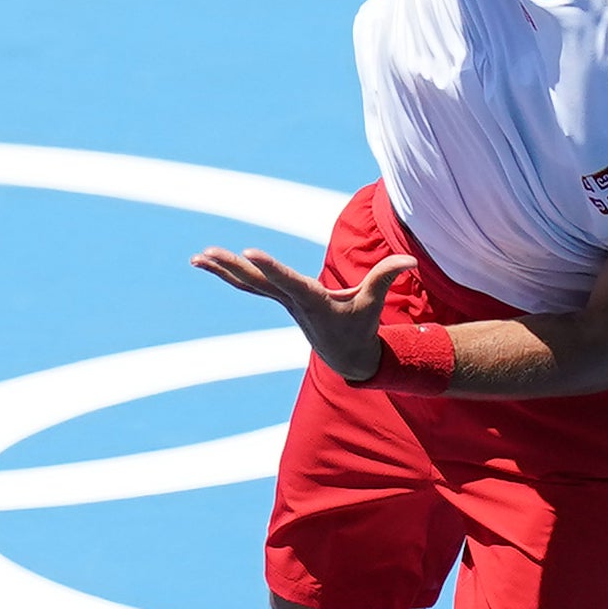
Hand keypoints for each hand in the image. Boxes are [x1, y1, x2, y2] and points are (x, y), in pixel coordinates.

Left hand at [194, 241, 412, 384]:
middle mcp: (291, 301)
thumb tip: (411, 260)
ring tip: (196, 257)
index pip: (288, 281)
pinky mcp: (279, 298)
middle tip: (208, 253)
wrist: (346, 356)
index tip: (249, 252)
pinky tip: (206, 260)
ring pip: (247, 282)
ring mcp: (282, 300)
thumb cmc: (360, 326)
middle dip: (232, 267)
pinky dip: (228, 272)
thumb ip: (386, 277)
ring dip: (221, 269)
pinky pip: (248, 283)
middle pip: (257, 282)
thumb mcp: (373, 303)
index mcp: (312, 301)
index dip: (270, 267)